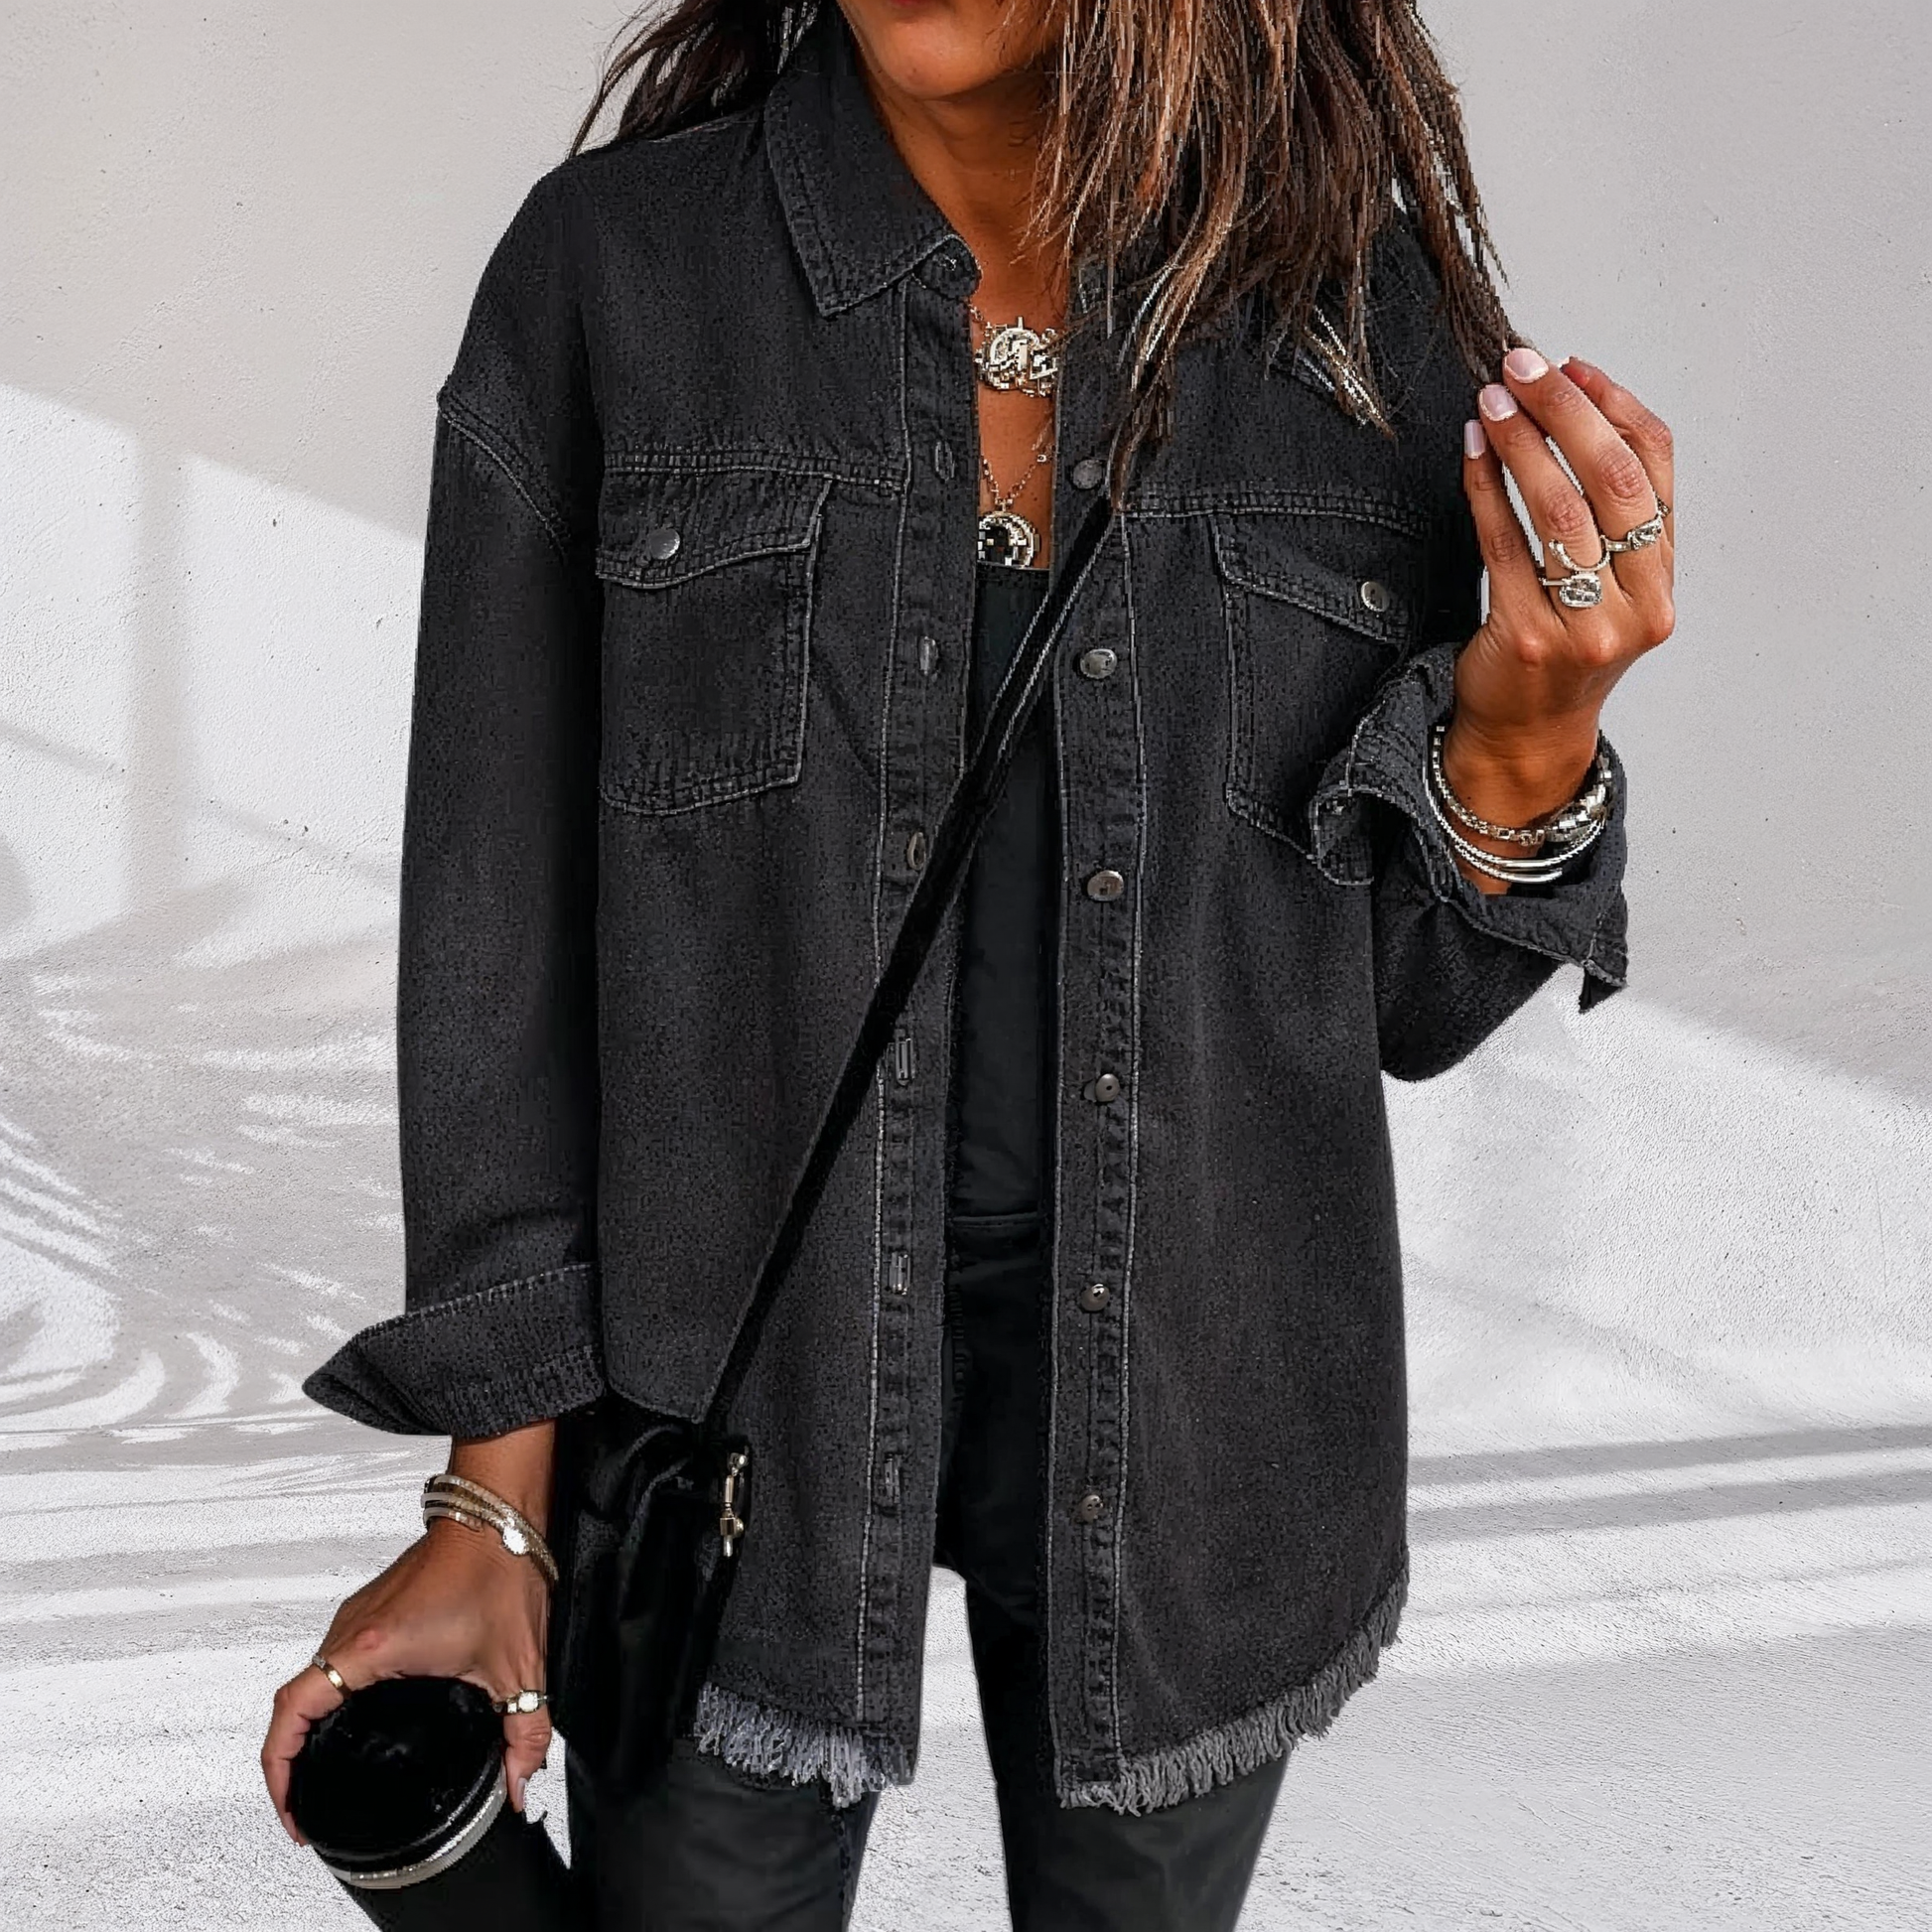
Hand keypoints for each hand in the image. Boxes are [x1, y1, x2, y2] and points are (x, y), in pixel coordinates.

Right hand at [259, 1520, 551, 1844]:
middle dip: (289, 1759)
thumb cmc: (499, 1568)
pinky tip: (352, 1716)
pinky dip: (330, 1694)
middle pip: (294, 1700)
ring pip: (312, 1677)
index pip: (294, 1711)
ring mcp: (360, 1613)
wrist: (500, 1513)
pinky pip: (333, 1658)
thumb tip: (520, 1779)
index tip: (293, 1808)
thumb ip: (524, 1733)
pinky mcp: (374, 1605)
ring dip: (308, 1724)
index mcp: (375, 1647)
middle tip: (305, 1803)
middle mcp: (355, 1628)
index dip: (280, 1770)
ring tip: (320, 1767)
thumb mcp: (518, 1667)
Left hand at [1448, 349, 1675, 881]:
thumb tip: (1569, 402)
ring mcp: (1585, 626)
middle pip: (1613, 480)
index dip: (1614, 406)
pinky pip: (1503, 545)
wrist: (1527, 734)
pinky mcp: (1527, 638)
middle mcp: (1637, 605)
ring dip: (1523, 442)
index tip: (1572, 367)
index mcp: (1663, 579)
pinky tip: (1472, 450)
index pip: (1656, 467)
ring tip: (1492, 399)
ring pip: (1560, 510)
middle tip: (1523, 366)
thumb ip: (1607, 515)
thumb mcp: (1607, 584)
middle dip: (1566, 411)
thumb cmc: (1561, 644)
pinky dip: (1485, 487)